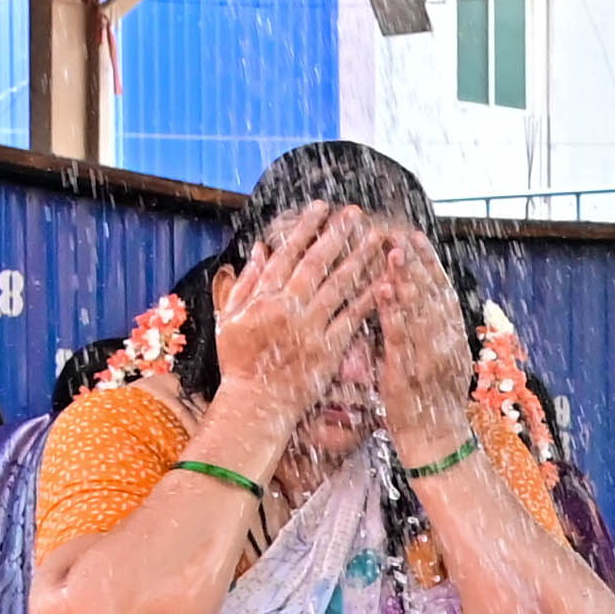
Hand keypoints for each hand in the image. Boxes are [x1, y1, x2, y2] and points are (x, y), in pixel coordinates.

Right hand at [204, 203, 374, 434]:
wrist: (255, 405)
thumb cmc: (239, 363)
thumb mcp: (231, 319)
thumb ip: (246, 283)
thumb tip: (261, 249)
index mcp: (263, 298)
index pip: (288, 254)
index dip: (306, 228)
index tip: (321, 208)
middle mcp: (287, 309)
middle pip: (317, 263)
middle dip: (338, 234)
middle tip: (356, 214)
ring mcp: (310, 329)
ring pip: (339, 285)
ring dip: (360, 258)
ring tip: (378, 239)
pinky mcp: (328, 350)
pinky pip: (352, 319)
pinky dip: (368, 298)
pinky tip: (384, 281)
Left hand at [366, 222, 478, 460]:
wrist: (437, 440)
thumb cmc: (431, 400)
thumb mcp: (439, 359)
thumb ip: (430, 330)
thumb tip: (416, 300)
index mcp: (452, 335)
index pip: (441, 290)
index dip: (430, 262)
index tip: (416, 237)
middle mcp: (445, 341)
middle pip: (431, 293)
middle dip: (415, 261)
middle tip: (398, 233)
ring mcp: (428, 356)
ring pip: (418, 309)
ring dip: (405, 277)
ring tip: (392, 251)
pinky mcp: (408, 371)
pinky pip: (400, 335)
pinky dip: (393, 310)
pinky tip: (383, 288)